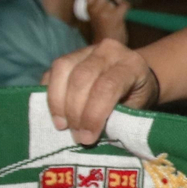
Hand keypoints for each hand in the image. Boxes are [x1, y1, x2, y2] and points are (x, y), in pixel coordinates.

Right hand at [43, 39, 160, 144]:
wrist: (136, 77)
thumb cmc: (137, 98)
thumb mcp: (135, 109)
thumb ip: (116, 118)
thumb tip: (90, 136)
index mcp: (131, 64)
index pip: (107, 86)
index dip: (93, 115)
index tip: (87, 138)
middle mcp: (109, 51)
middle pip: (81, 77)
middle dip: (74, 111)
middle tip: (76, 135)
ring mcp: (87, 50)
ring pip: (62, 69)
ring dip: (58, 102)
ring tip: (62, 125)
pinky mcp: (70, 55)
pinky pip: (52, 72)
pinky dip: (49, 94)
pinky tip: (56, 113)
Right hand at [84, 0, 129, 45]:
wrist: (107, 44)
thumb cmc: (103, 31)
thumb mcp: (96, 16)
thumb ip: (99, 5)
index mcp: (89, 8)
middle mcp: (95, 8)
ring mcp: (105, 12)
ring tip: (121, 3)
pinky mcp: (116, 16)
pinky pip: (124, 4)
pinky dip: (127, 4)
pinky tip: (125, 7)